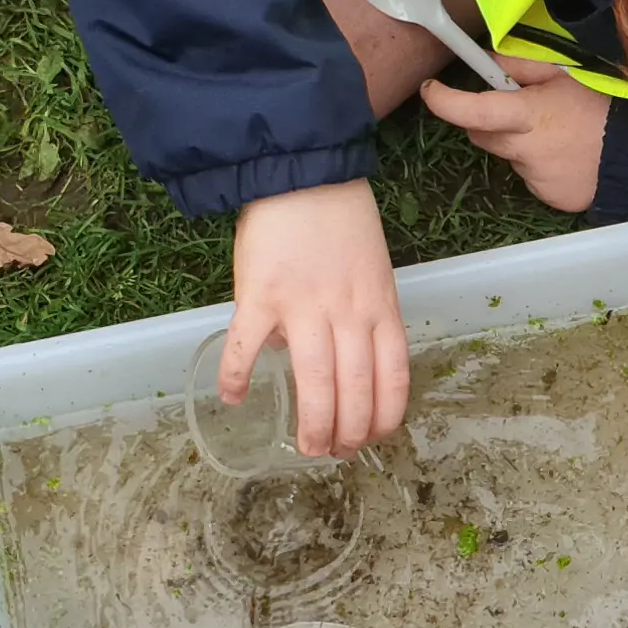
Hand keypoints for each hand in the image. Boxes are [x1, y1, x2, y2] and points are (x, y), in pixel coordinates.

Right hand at [225, 179, 408, 454]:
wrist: (303, 173)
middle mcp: (348, 314)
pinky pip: (246, 345)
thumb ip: (364, 316)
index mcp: (380, 308)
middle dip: (348, 434)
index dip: (384, 417)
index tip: (373, 438)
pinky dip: (237, 377)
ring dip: (312, 423)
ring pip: (314, 381)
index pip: (393, 378)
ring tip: (304, 448)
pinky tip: (234, 400)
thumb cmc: (342, 222)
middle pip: (355, 390)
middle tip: (335, 453)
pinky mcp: (260, 295)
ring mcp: (304, 306)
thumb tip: (340, 361)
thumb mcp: (373, 272)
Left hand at [418, 56, 608, 213]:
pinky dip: (543, 167)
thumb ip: (522, 67)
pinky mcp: (550, 197)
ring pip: (510, 158)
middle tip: (519, 110)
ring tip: (560, 135)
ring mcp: (537, 178)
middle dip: (489, 122)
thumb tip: (488, 62)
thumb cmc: (604, 106)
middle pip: (482, 136)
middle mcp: (526, 151)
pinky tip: (570, 157)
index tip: (431, 90)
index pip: (474, 111)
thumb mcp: (566, 74)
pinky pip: (533, 178)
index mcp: (529, 115)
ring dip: (522, 145)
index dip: (446, 102)